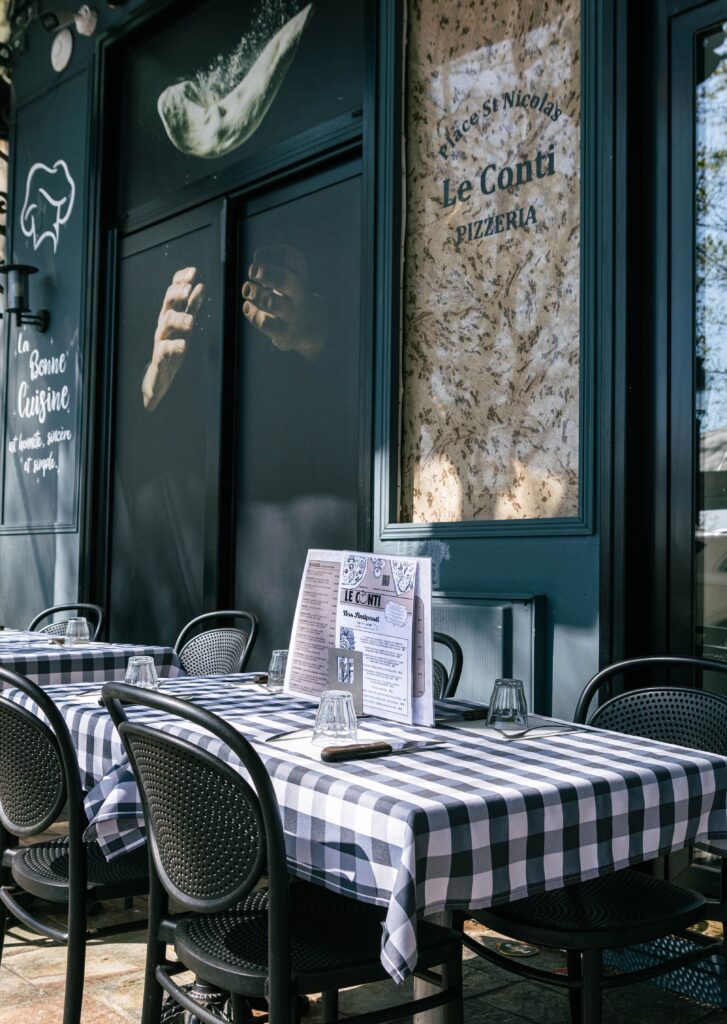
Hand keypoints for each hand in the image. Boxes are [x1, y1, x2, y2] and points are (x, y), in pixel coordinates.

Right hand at [142, 267, 204, 410]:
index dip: (180, 280)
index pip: (172, 291)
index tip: (193, 271)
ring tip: (191, 321)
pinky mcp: (160, 356)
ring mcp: (160, 339)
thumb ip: (192, 307)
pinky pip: (165, 349)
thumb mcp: (185, 325)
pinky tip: (184, 345)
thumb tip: (200, 285)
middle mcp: (164, 323)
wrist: (160, 376)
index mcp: (170, 314)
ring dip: (179, 319)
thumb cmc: (173, 347)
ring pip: (165, 324)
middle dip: (177, 293)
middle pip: (167, 302)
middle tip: (189, 289)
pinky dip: (174, 346)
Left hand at [241, 245, 328, 360]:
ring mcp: (292, 314)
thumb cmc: (290, 296)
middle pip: (285, 279)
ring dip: (255, 294)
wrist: (309, 328)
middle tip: (252, 271)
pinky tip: (248, 307)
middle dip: (265, 273)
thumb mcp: (288, 277)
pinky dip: (252, 313)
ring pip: (272, 303)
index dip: (271, 252)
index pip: (291, 257)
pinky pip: (265, 323)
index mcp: (301, 276)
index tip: (257, 256)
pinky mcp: (284, 333)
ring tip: (248, 290)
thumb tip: (256, 264)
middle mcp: (299, 294)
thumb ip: (270, 267)